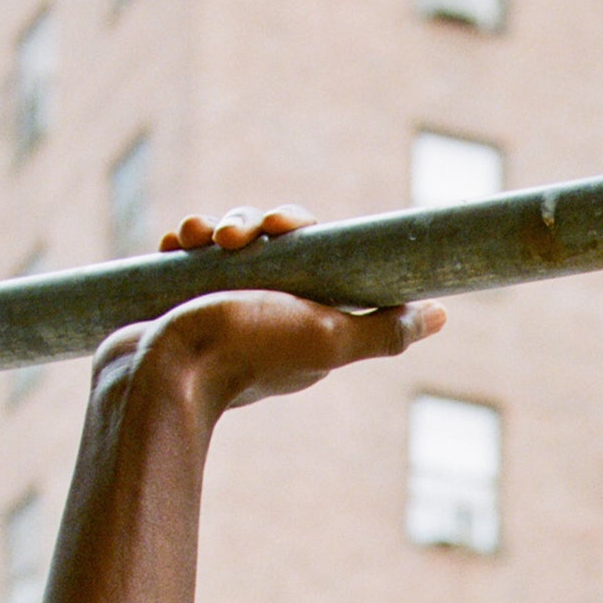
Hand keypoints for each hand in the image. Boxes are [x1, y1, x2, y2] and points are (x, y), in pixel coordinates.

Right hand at [93, 204, 442, 415]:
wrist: (162, 378)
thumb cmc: (247, 355)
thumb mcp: (328, 339)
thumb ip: (384, 330)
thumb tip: (441, 314)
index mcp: (303, 319)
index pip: (311, 252)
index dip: (298, 228)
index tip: (282, 227)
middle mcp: (264, 313)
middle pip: (265, 240)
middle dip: (249, 224)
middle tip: (233, 239)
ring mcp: (219, 310)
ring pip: (223, 242)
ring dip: (213, 226)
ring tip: (196, 240)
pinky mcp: (179, 306)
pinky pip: (185, 257)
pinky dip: (182, 243)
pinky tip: (173, 246)